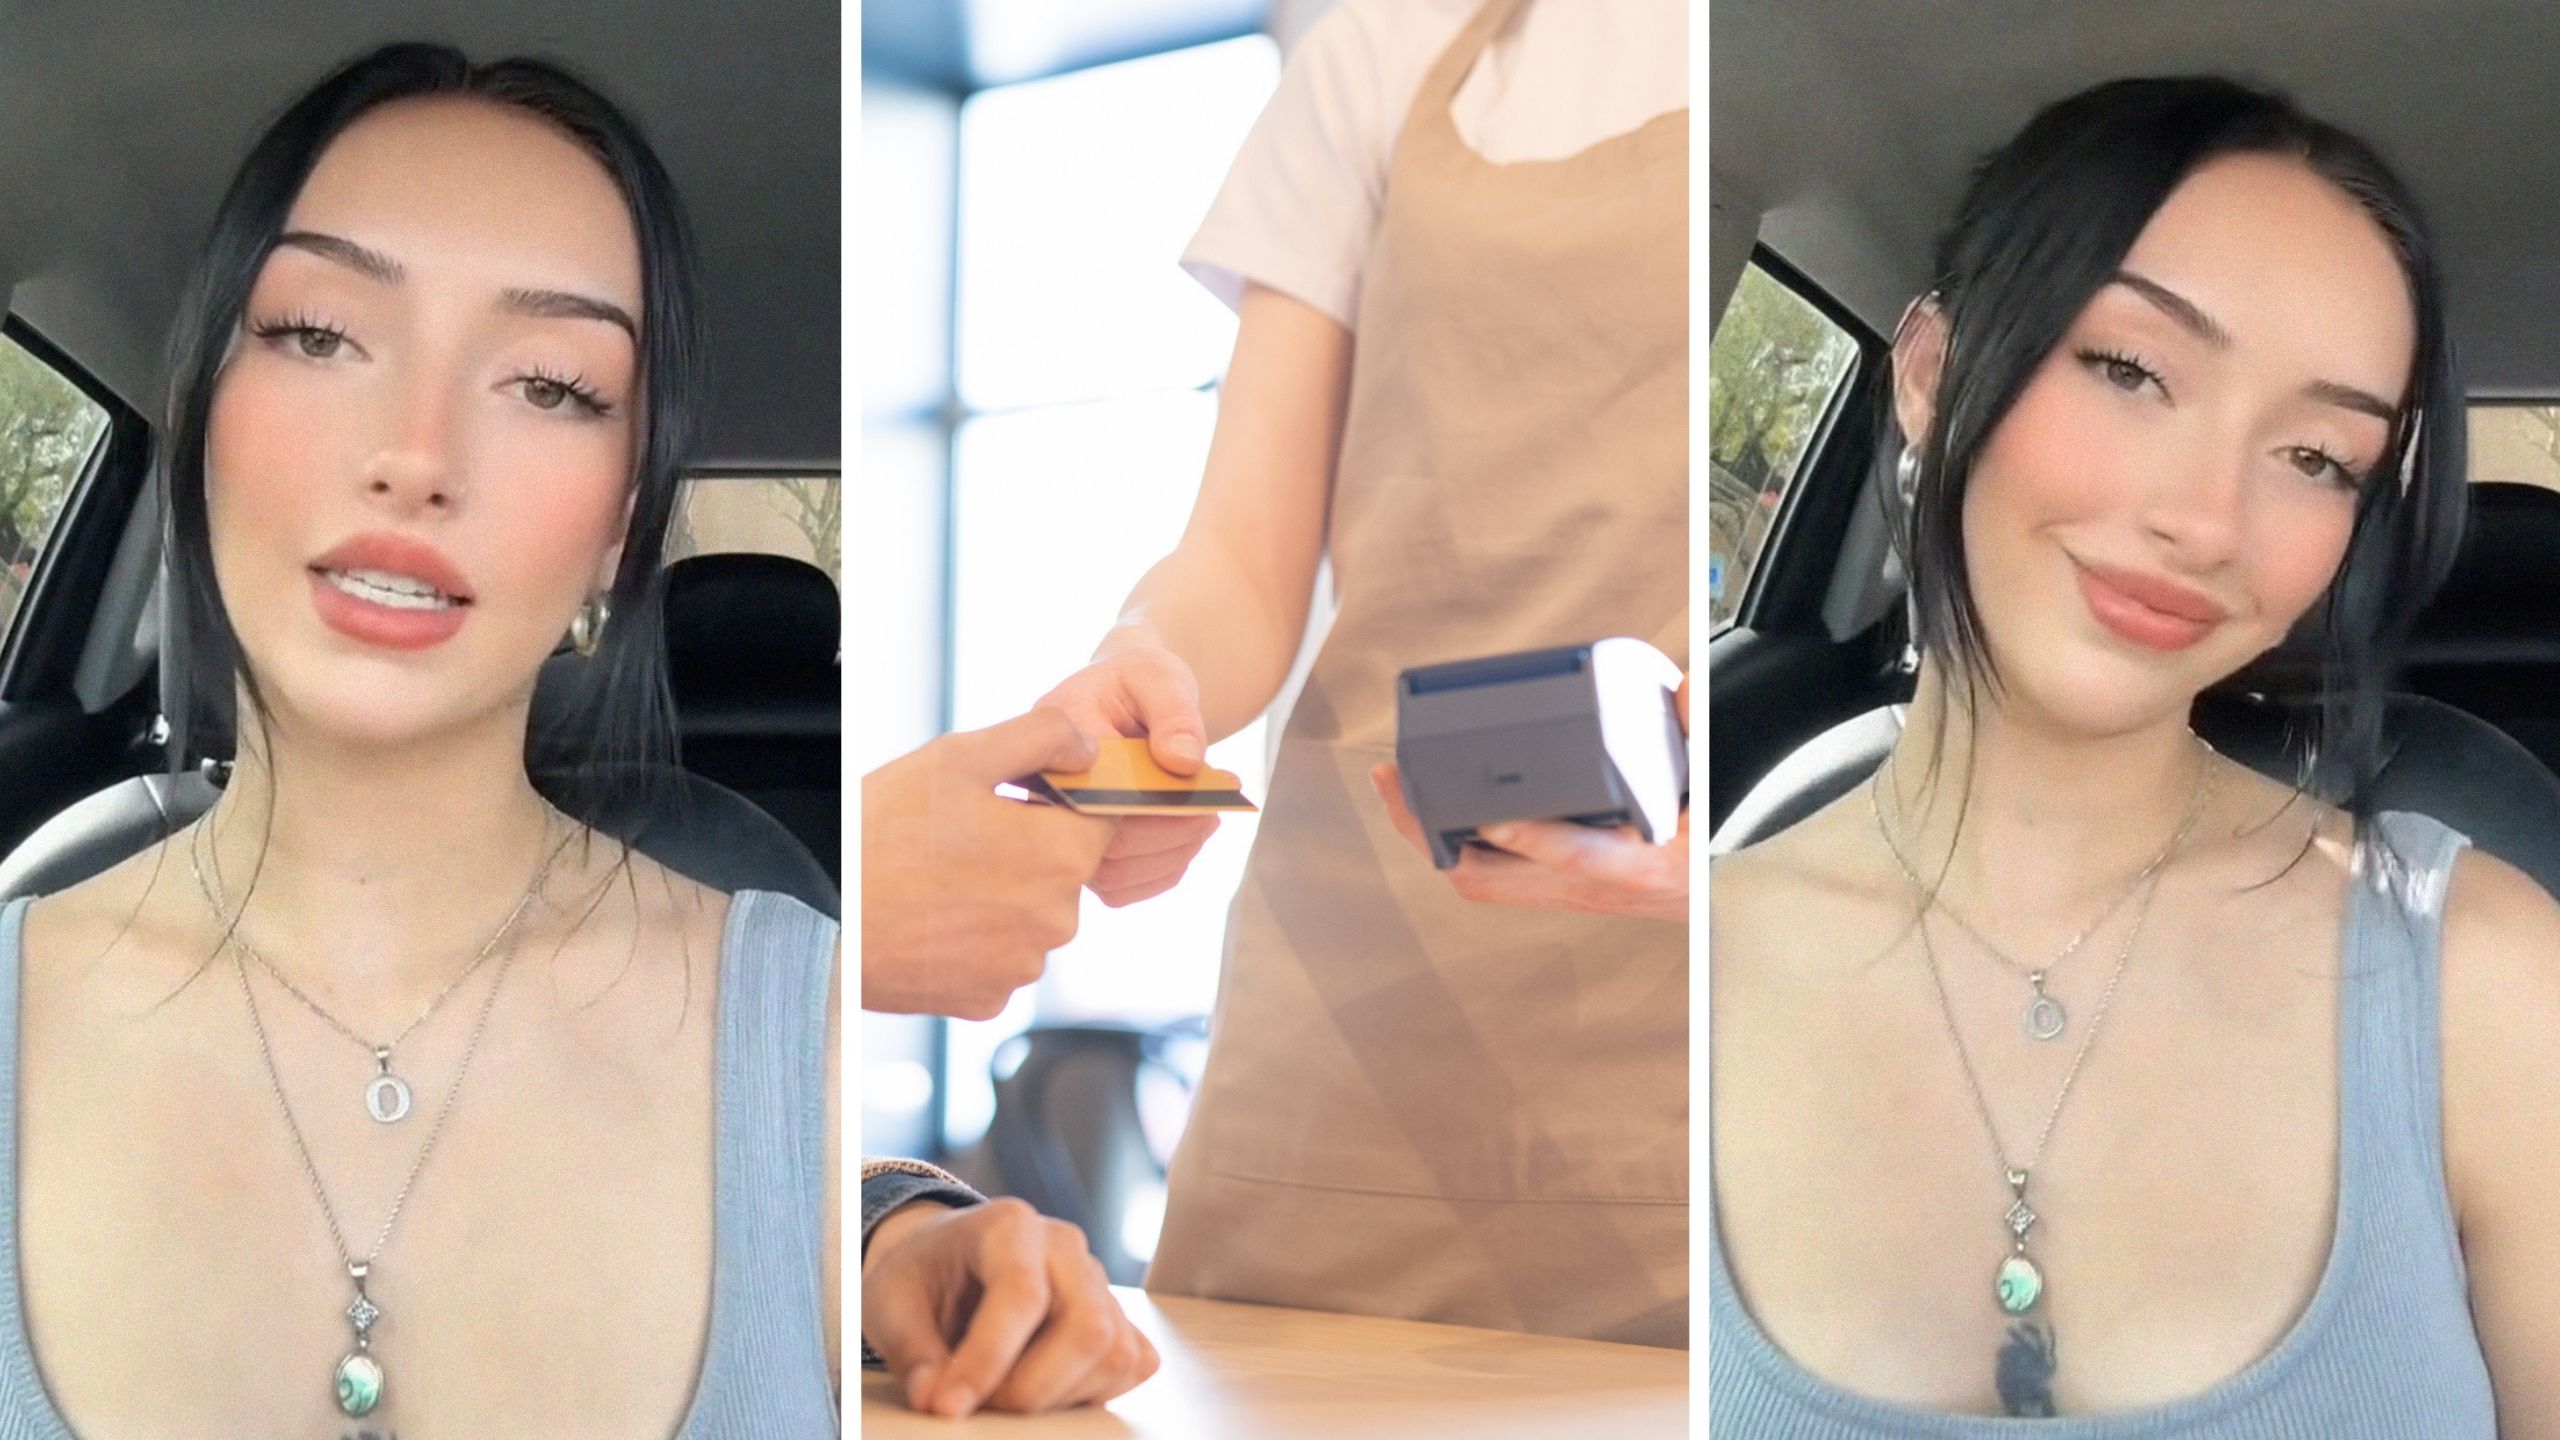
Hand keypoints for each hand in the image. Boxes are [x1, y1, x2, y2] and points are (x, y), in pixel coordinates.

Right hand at [860, 709, 1117, 1018]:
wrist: (824, 921)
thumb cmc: (882, 834)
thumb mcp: (960, 758)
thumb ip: (1042, 738)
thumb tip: (1088, 748)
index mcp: (1062, 855)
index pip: (1099, 816)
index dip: (1059, 800)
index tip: (1017, 799)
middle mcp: (1058, 919)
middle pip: (1065, 868)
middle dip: (1027, 848)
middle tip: (961, 836)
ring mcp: (1023, 966)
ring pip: (1030, 914)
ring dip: (1001, 895)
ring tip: (939, 878)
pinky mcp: (989, 1000)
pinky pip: (999, 957)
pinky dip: (975, 939)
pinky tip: (934, 919)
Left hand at [862, 1198, 1160, 1417]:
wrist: (947, 1259)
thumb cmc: (922, 1274)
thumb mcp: (890, 1304)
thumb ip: (912, 1353)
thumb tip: (936, 1398)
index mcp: (1009, 1226)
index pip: (1022, 1294)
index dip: (987, 1361)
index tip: (949, 1406)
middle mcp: (1064, 1246)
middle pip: (1088, 1326)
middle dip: (1032, 1388)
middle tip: (981, 1403)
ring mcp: (1097, 1280)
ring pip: (1114, 1351)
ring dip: (1059, 1395)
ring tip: (1005, 1394)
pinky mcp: (1116, 1315)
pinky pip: (1132, 1362)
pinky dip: (1093, 1391)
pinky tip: (1044, 1387)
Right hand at [1037, 644, 1221, 906]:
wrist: (1131, 699)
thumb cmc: (1141, 684)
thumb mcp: (1160, 677)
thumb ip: (1174, 711)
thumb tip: (1182, 761)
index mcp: (1053, 744)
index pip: (1089, 794)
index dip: (1148, 804)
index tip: (1202, 783)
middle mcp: (1045, 793)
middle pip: (1100, 844)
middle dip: (1170, 831)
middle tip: (1215, 809)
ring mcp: (1059, 831)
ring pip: (1111, 875)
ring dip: (1172, 855)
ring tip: (1208, 819)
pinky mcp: (1082, 855)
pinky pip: (1120, 888)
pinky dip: (1164, 871)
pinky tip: (1188, 840)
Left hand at [1368, 676, 1688, 921]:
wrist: (1713, 910)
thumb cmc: (1709, 856)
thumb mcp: (1716, 802)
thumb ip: (1700, 741)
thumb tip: (1683, 690)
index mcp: (1630, 867)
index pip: (1571, 855)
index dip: (1529, 837)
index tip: (1491, 812)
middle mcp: (1586, 888)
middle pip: (1488, 876)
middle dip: (1430, 831)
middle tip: (1395, 782)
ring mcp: (1563, 893)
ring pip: (1477, 878)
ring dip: (1430, 837)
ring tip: (1399, 790)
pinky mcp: (1550, 888)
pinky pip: (1487, 874)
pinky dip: (1453, 843)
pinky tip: (1436, 810)